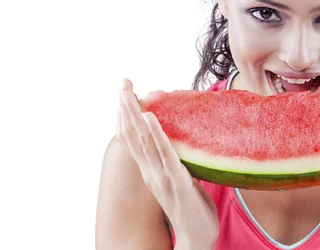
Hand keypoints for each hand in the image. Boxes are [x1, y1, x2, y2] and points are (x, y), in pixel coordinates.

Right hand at [116, 78, 218, 247]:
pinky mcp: (178, 182)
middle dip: (127, 109)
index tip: (124, 91)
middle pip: (134, 136)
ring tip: (132, 96)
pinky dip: (158, 136)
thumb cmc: (191, 206)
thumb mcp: (178, 177)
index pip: (133, 138)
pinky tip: (152, 119)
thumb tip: (177, 137)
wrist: (197, 236)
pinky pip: (166, 155)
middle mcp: (150, 171)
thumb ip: (173, 159)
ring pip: (145, 143)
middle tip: (122, 84)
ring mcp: (161, 177)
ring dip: (137, 117)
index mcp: (150, 169)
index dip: (126, 115)